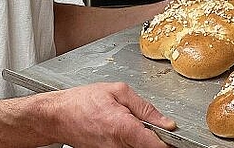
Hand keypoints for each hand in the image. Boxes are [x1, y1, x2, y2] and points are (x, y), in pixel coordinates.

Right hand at [48, 82, 173, 147]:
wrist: (58, 116)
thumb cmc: (83, 101)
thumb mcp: (118, 91)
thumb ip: (145, 107)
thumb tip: (167, 122)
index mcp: (124, 127)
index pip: (157, 146)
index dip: (170, 143)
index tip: (176, 137)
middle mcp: (119, 146)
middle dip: (156, 139)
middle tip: (155, 125)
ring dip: (141, 139)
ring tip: (132, 123)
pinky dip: (130, 141)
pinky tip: (122, 129)